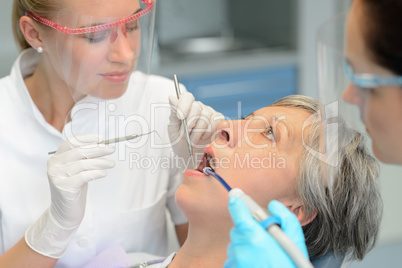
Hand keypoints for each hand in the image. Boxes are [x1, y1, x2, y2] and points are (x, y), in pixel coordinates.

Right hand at [25, 135, 115, 257]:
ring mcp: (57, 176)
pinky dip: (96, 173)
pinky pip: (84, 176)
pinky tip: (104, 173)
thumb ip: (84, 158)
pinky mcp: (64, 187)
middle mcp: (54, 165)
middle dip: (98, 149)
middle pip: (79, 152)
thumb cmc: (75, 188)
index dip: (88, 139)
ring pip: (83, 164)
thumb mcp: (78, 170)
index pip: (72, 142)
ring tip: (112, 163)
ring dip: (101, 162)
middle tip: (112, 150)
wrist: (65, 212)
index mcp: (56, 158)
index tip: (102, 139)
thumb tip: (102, 144)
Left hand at [168, 91, 223, 157]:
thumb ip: (174, 112)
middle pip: (197, 108)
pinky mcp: (219, 121)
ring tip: (193, 140)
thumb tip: (172, 97)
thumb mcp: (173, 127)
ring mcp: (210, 113)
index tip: (180, 117)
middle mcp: (199, 107)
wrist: (190, 156)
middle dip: (189, 123)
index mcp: (186, 106)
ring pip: (206, 117)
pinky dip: (208, 133)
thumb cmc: (179, 141)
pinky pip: (216, 123)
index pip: (187, 97)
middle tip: (186, 134)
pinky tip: (203, 138)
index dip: (184, 105)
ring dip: (197, 132)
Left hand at [225, 197, 308, 267]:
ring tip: (264, 258)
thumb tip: (273, 205)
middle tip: (264, 240)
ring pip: (237, 245)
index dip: (237, 203)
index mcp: (254, 236)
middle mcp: (240, 247)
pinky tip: (256, 266)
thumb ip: (286, 218)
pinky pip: (233, 259)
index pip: (238, 211)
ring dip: (247, 247)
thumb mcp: (296, 243)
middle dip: (249, 231)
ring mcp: (233, 261)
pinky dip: (242, 260)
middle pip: (239, 229)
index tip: (236, 198)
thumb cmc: (290, 266)